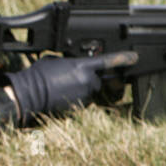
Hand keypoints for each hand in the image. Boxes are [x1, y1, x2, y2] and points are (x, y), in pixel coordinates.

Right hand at [6, 51, 135, 122]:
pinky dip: (76, 99)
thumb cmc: (39, 75)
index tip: (135, 58)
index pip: (108, 61)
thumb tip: (75, 64)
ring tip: (64, 87)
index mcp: (82, 66)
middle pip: (100, 80)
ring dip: (83, 89)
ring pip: (91, 92)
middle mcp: (87, 81)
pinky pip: (84, 102)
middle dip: (91, 79)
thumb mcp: (55, 60)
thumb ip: (71, 62)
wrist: (30, 95)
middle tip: (74, 79)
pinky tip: (62, 95)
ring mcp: (85, 96)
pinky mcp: (80, 107)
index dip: (123, 58)